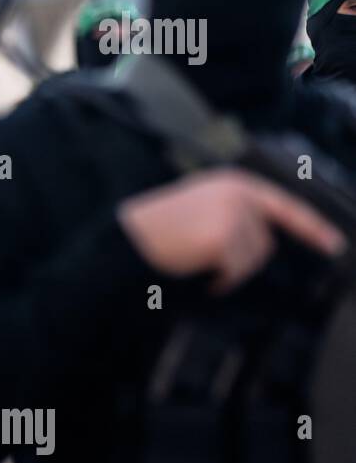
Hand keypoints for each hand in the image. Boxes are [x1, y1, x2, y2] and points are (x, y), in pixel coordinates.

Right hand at [117, 169, 344, 293]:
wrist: (128, 238)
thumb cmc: (158, 227)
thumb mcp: (200, 204)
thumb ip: (235, 212)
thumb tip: (263, 239)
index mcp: (233, 183)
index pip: (285, 206)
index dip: (312, 228)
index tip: (334, 246)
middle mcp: (239, 195)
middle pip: (265, 243)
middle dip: (240, 257)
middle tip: (203, 254)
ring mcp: (232, 217)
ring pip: (252, 260)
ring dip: (228, 269)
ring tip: (194, 258)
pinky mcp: (223, 239)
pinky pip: (235, 272)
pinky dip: (219, 278)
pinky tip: (195, 268)